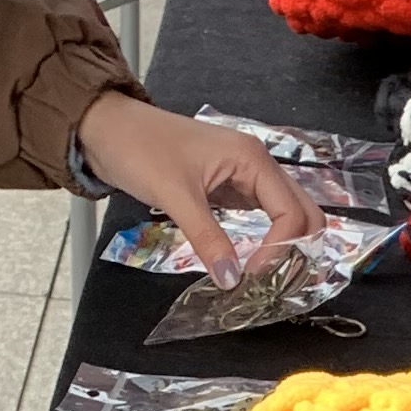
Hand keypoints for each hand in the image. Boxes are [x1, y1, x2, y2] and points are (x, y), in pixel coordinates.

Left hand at [75, 95, 322, 283]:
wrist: (106, 128)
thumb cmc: (139, 149)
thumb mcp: (174, 196)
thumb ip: (207, 239)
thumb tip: (232, 280)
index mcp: (253, 159)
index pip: (291, 214)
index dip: (279, 250)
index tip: (252, 276)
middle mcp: (259, 165)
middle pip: (304, 212)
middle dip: (298, 248)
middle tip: (275, 282)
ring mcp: (247, 176)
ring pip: (287, 215)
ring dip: (285, 246)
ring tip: (268, 277)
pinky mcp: (232, 187)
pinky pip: (263, 216)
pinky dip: (266, 240)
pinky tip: (254, 261)